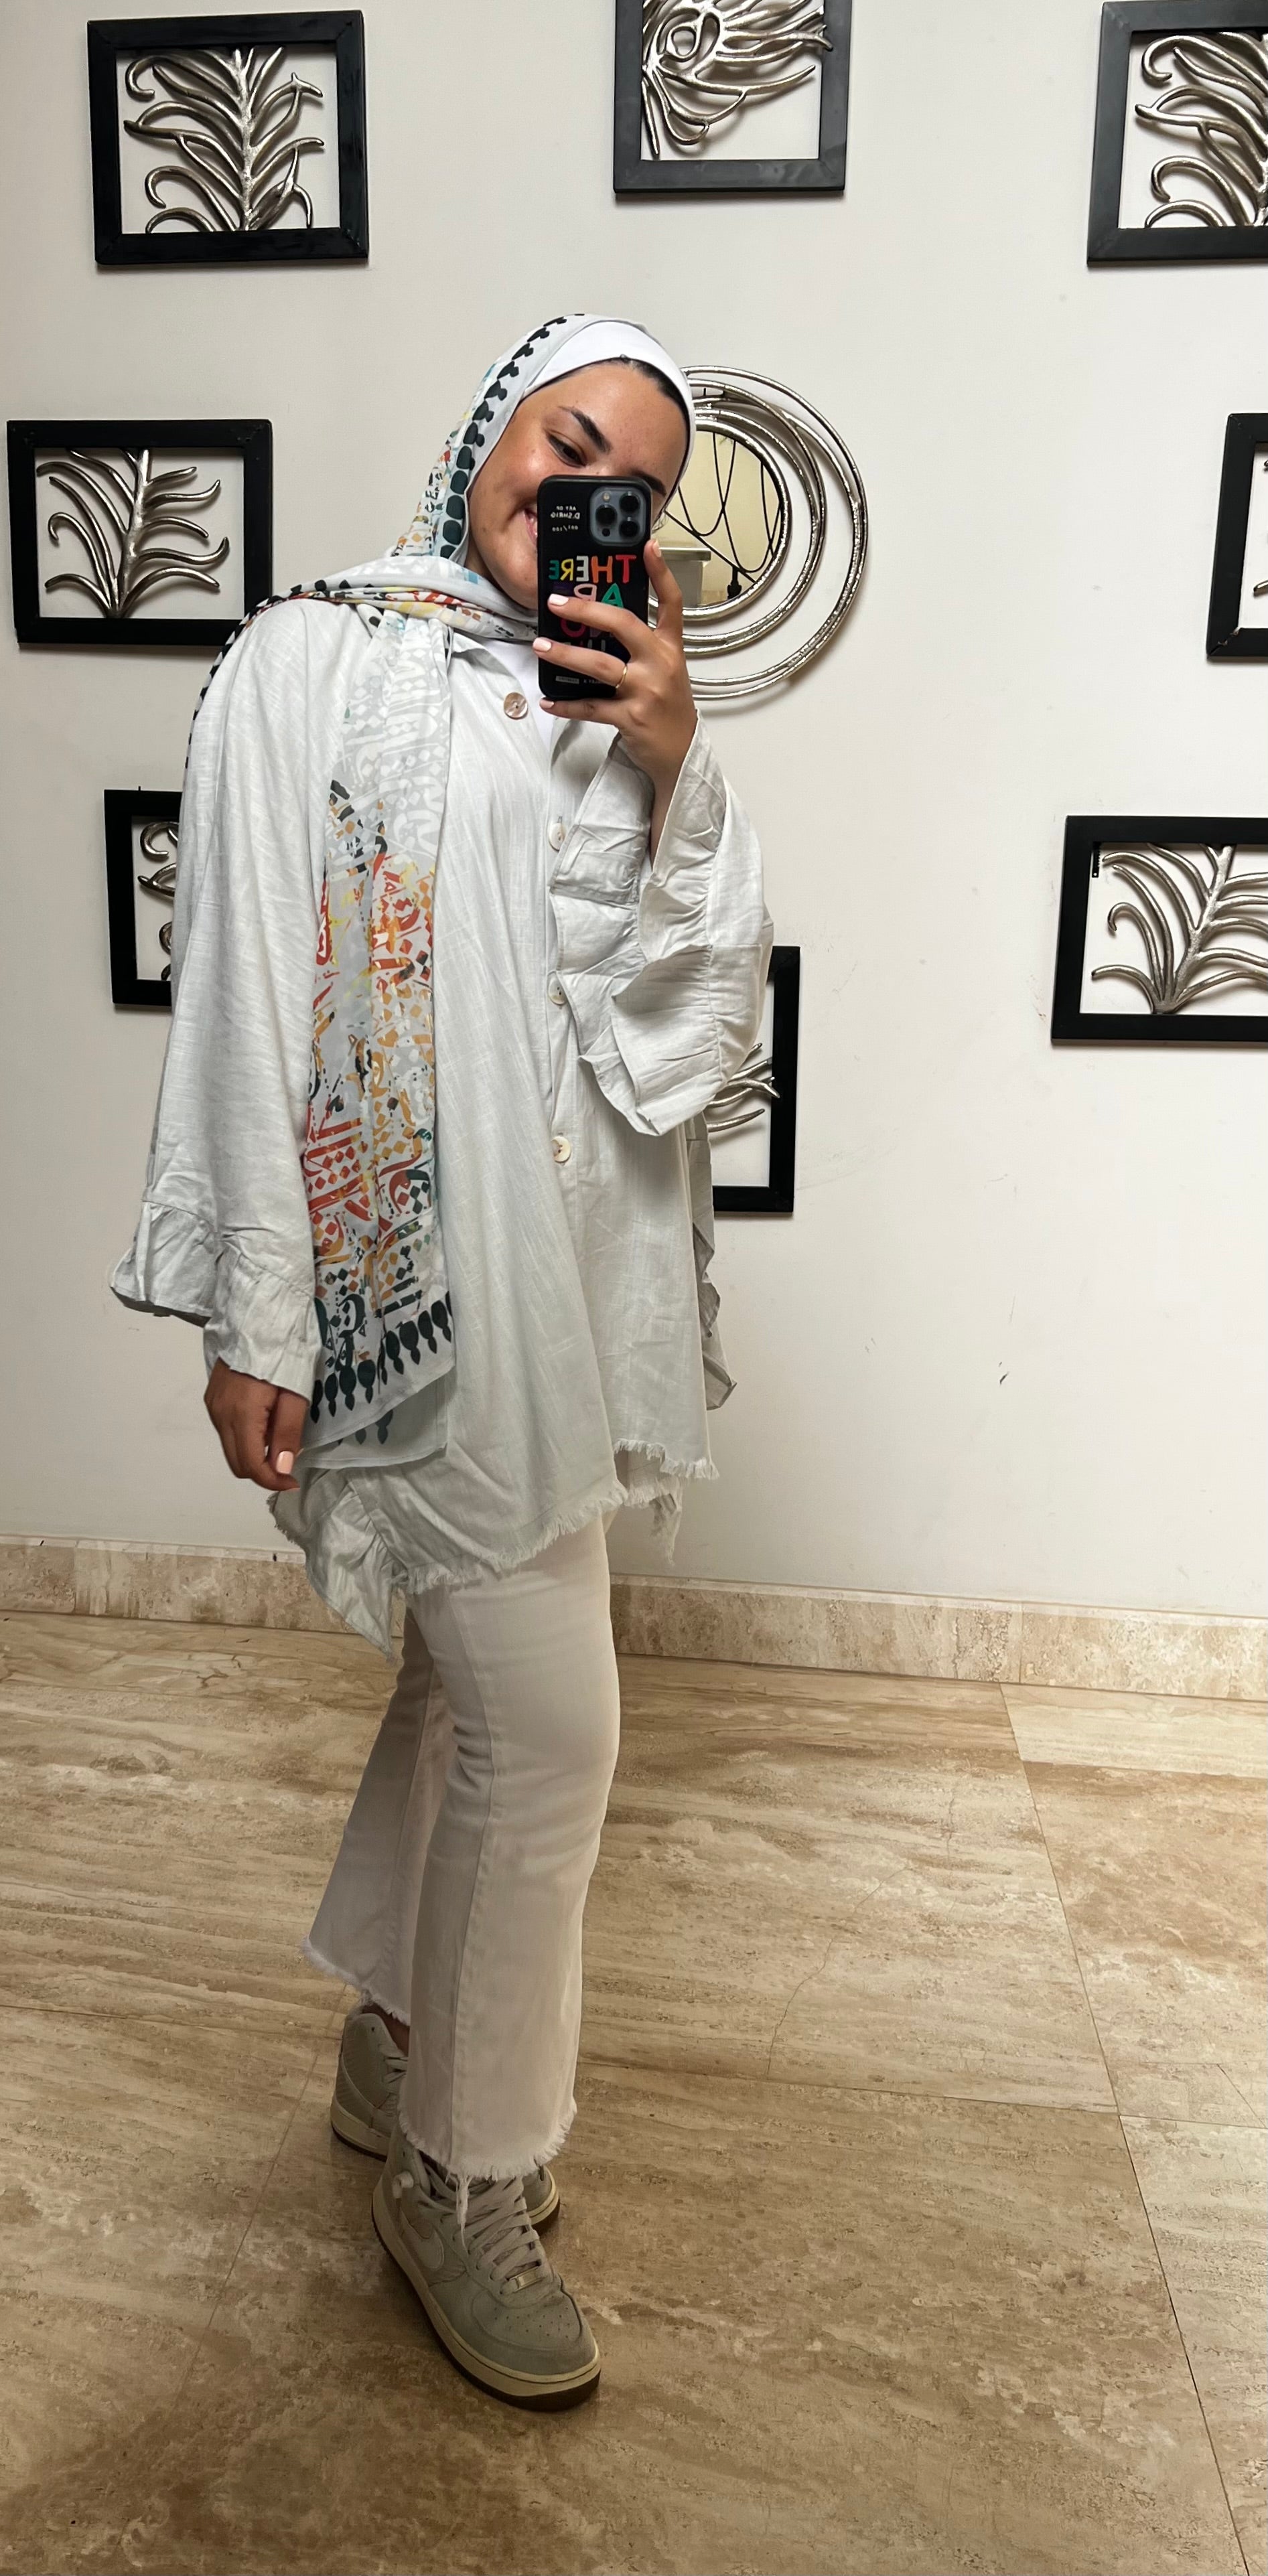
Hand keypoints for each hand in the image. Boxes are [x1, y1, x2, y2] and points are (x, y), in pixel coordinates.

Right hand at [205, 1361, 307, 1492]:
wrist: (259, 1313)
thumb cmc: (284, 1349)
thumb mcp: (296, 1392)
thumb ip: (287, 1432)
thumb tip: (280, 1469)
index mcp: (241, 1414)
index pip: (251, 1465)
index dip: (272, 1481)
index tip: (293, 1481)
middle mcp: (220, 1414)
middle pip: (236, 1462)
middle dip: (262, 1471)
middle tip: (289, 1464)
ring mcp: (213, 1405)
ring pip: (230, 1447)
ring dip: (253, 1454)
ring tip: (279, 1440)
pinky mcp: (213, 1396)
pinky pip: (227, 1430)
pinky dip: (245, 1438)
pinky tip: (265, 1423)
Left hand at [533, 540, 696, 838]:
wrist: (680, 756)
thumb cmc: (668, 709)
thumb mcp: (666, 671)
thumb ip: (641, 647)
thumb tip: (598, 626)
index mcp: (670, 648)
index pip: (671, 603)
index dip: (661, 572)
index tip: (647, 544)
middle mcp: (660, 664)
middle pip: (624, 625)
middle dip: (587, 610)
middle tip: (557, 601)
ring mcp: (646, 691)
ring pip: (599, 666)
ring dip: (565, 655)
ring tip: (541, 646)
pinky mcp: (631, 718)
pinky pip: (591, 708)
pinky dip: (566, 705)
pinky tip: (548, 701)